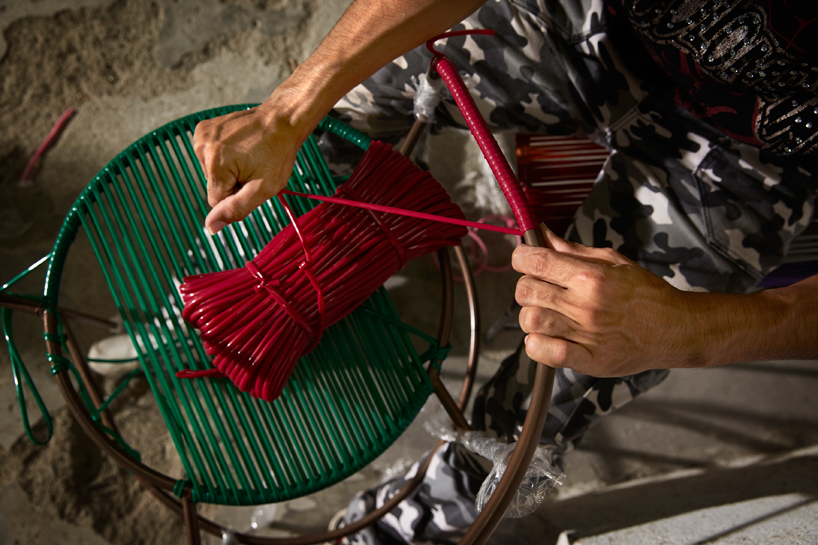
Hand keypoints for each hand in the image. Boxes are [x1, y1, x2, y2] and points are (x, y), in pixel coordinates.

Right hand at [193, 101, 304, 234]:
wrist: (281, 119)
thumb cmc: (278, 152)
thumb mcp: (263, 188)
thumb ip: (236, 209)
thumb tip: (211, 227)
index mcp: (215, 164)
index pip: (217, 201)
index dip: (238, 196)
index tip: (252, 181)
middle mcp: (202, 148)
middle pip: (214, 186)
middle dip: (233, 182)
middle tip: (253, 166)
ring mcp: (201, 136)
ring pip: (212, 172)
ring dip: (230, 169)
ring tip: (248, 155)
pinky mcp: (203, 129)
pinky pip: (210, 157)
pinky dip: (224, 156)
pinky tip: (240, 147)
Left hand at [512, 226, 702, 376]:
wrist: (676, 328)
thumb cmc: (646, 293)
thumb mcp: (612, 261)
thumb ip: (572, 250)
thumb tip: (542, 234)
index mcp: (590, 276)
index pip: (535, 261)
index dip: (521, 257)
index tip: (524, 258)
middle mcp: (585, 304)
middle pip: (526, 290)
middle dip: (526, 285)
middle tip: (540, 288)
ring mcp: (585, 334)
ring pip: (530, 320)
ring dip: (531, 315)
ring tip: (546, 314)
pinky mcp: (588, 360)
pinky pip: (543, 352)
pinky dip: (536, 345)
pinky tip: (547, 337)